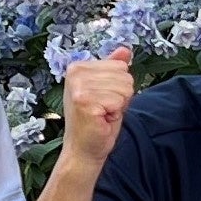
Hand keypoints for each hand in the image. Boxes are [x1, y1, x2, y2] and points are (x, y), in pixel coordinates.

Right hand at [57, 50, 134, 174]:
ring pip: (124, 88)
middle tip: (104, 109)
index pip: (120, 66)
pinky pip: (119, 101)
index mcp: (78, 67)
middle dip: (120, 96)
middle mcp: (75, 73)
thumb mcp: (107, 91)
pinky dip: (115, 114)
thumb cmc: (95, 123)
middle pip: (124, 75)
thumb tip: (125, 50)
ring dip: (118, 106)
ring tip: (103, 114)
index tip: (104, 100)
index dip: (118, 87)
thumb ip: (114, 69)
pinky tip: (102, 119)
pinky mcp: (85, 101)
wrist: (84, 150)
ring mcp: (79, 87)